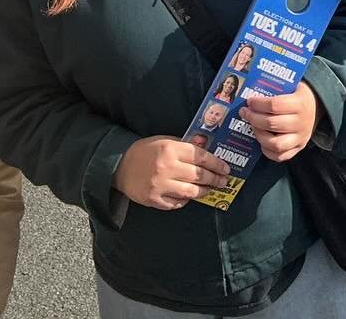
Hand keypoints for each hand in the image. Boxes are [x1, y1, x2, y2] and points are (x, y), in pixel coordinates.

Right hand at [112, 137, 231, 210]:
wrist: (120, 165)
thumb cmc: (146, 151)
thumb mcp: (165, 141)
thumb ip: (186, 145)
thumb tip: (207, 146)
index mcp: (170, 149)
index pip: (200, 156)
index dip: (216, 163)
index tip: (225, 168)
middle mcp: (166, 167)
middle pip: (198, 175)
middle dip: (215, 179)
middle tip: (223, 181)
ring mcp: (160, 185)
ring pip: (191, 192)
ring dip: (204, 191)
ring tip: (211, 189)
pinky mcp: (153, 199)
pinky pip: (177, 203)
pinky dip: (186, 200)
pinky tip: (190, 196)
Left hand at [239, 82, 320, 161]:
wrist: (316, 106)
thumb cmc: (297, 95)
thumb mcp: (291, 86)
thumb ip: (274, 90)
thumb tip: (251, 93)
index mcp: (300, 104)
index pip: (274, 105)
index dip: (258, 104)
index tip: (249, 101)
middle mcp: (301, 123)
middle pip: (272, 124)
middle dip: (253, 118)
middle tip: (245, 112)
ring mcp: (300, 138)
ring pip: (275, 144)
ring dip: (259, 135)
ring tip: (252, 126)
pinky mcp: (298, 148)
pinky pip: (280, 156)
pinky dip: (267, 150)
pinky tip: (261, 139)